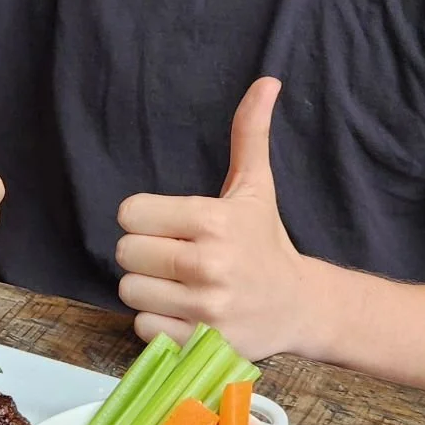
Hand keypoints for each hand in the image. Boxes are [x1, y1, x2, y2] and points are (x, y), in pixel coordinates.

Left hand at [115, 77, 312, 361]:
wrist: (299, 305)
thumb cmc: (266, 241)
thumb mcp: (256, 186)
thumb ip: (250, 133)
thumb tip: (266, 81)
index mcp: (213, 220)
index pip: (131, 213)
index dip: (144, 218)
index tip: (168, 225)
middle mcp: (207, 264)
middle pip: (126, 254)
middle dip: (143, 253)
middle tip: (173, 256)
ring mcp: (203, 308)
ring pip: (130, 291)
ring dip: (147, 288)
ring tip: (177, 284)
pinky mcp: (199, 343)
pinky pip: (142, 328)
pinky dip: (155, 322)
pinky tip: (182, 311)